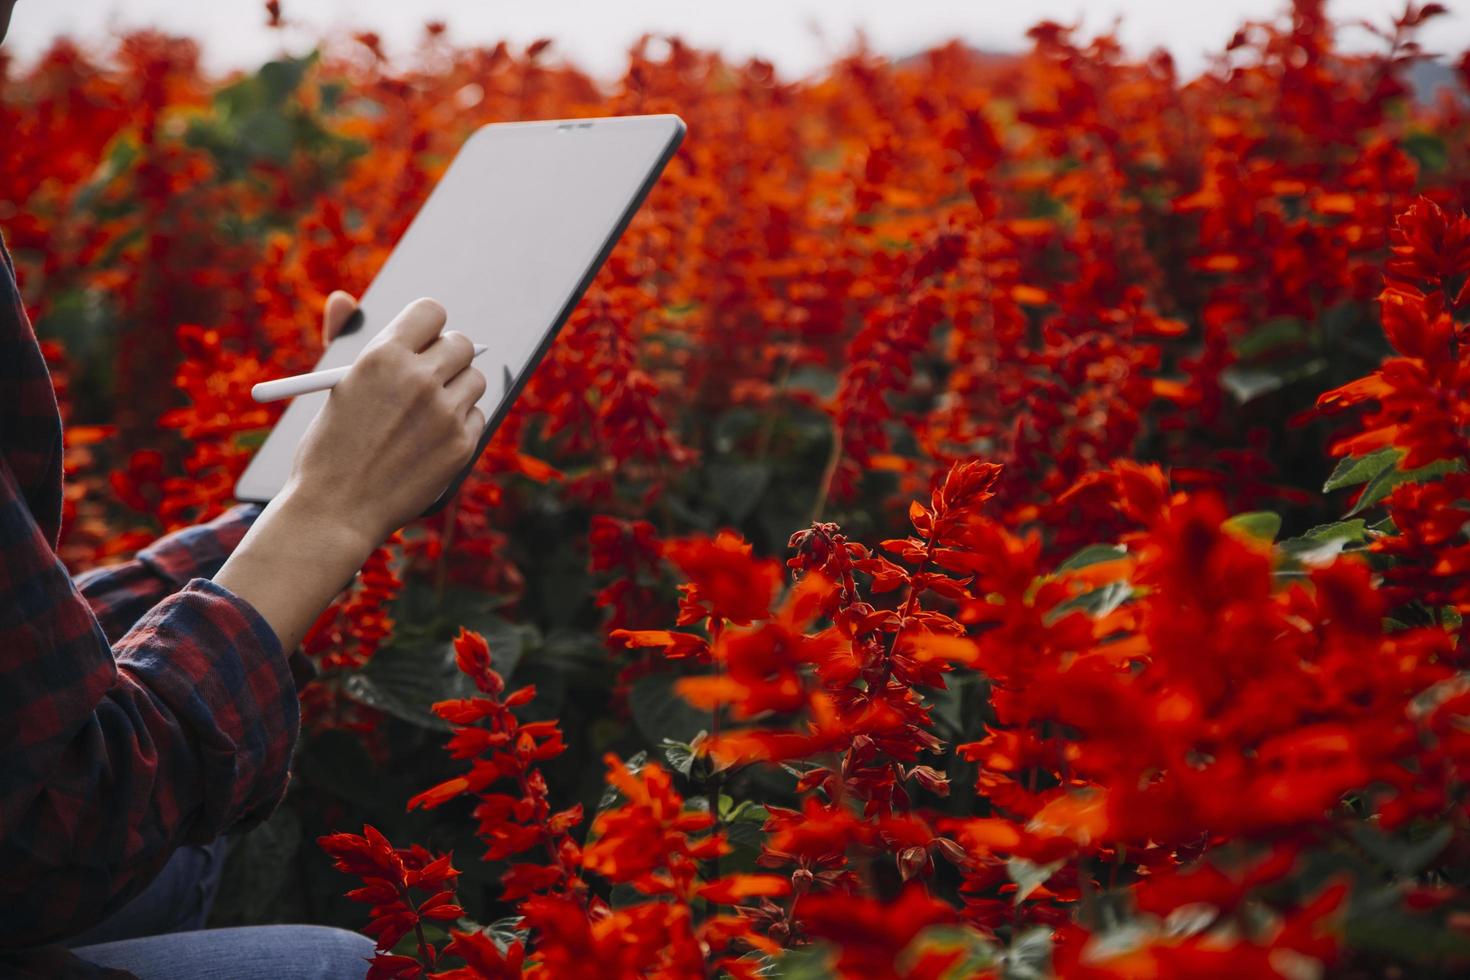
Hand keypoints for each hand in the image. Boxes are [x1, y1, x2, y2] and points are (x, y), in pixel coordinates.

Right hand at [215, 296, 485, 652]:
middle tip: (433, 373)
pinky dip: (460, 423)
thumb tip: (344, 299)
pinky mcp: (461, 445)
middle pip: (462, 343)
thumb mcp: (332, 386)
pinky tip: (431, 439)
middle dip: (448, 356)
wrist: (335, 511)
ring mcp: (445, 413)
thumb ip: (343, 337)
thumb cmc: (327, 446)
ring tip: (427, 411)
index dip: (429, 325)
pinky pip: (477, 415)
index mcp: (383, 356)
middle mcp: (420, 379)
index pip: (432, 311)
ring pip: (475, 379)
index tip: (424, 338)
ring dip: (457, 389)